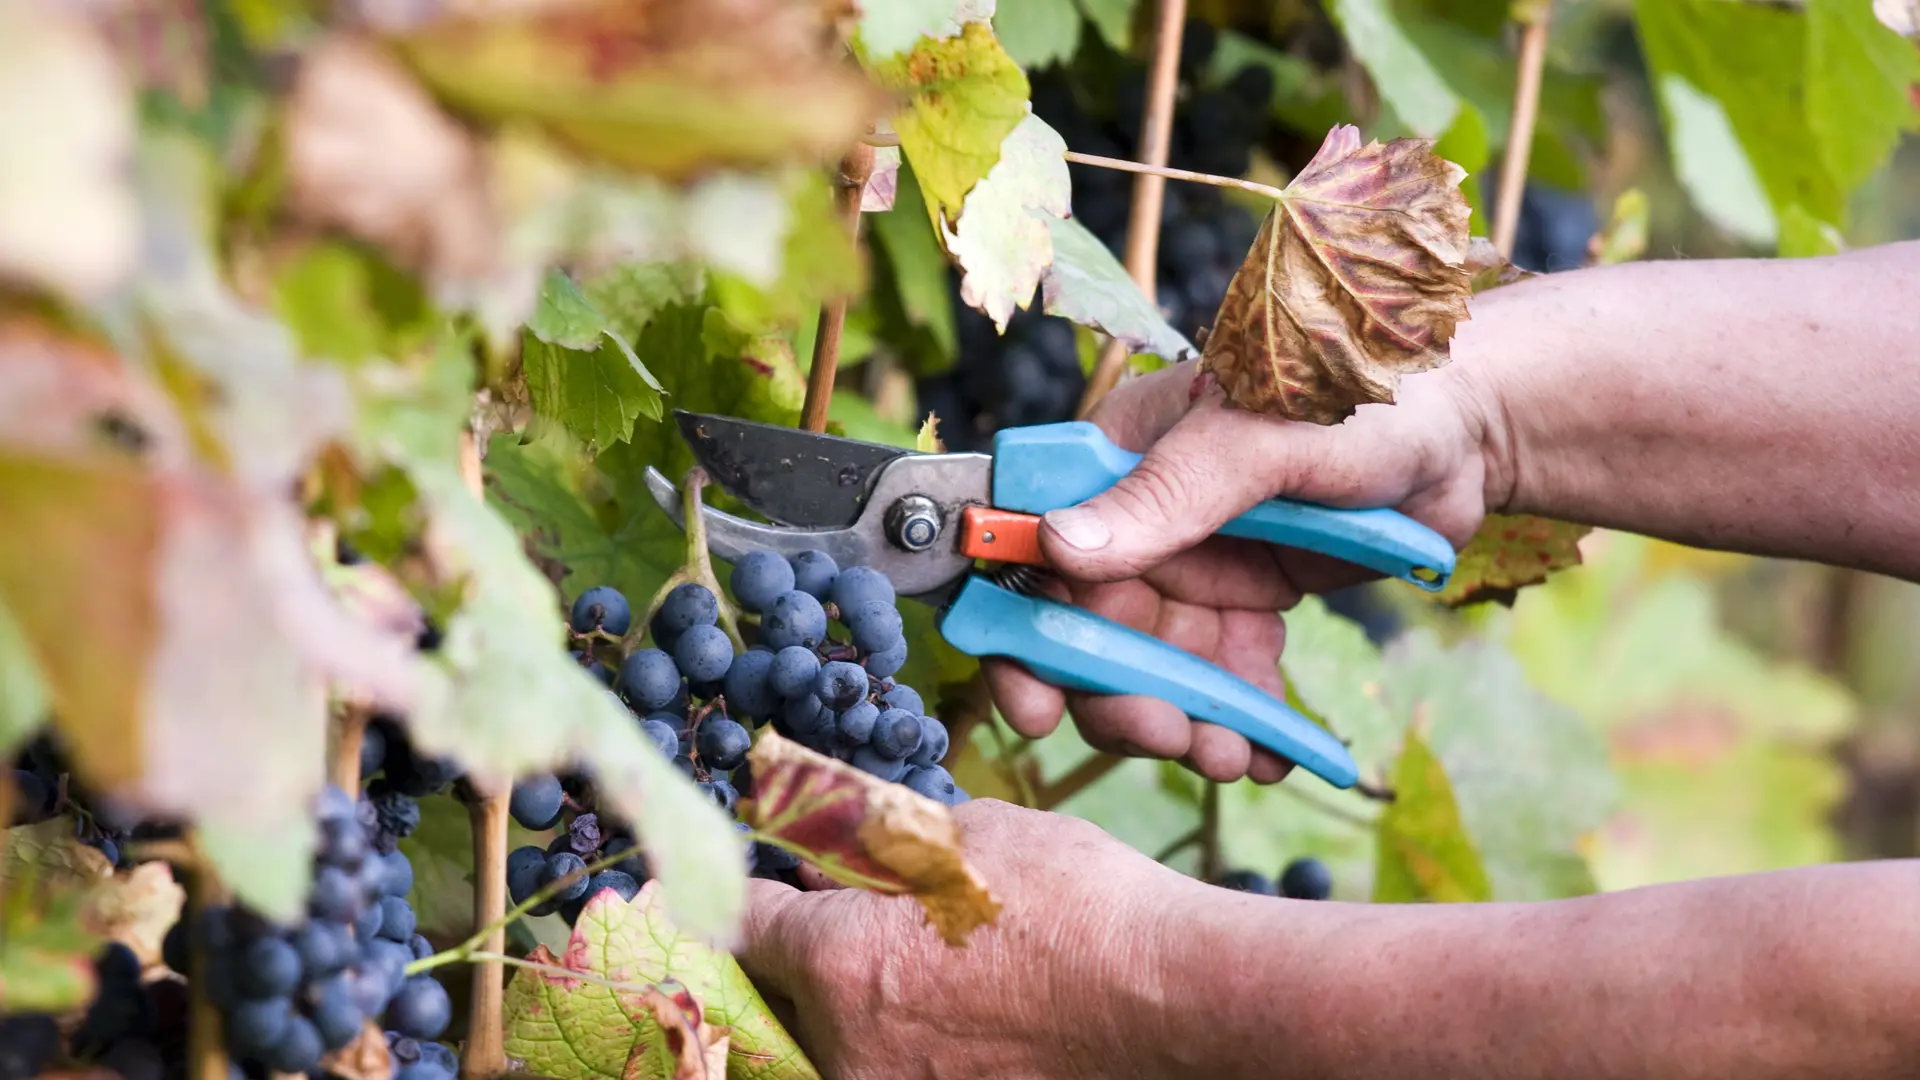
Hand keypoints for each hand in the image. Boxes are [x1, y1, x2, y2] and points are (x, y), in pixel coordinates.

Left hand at [738, 799, 1200, 1079]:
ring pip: (834, 1042)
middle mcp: (847, 1047)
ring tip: (915, 965)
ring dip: (853, 1001)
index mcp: (837, 963)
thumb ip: (885, 841)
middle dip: (805, 953)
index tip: (769, 879)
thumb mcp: (969, 835)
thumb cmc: (1077, 904)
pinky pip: (892, 1068)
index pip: (745, 924)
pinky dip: (906, 1039)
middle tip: (846, 914)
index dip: (753, 891)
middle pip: (784, 995)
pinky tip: (953, 1008)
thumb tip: (844, 845)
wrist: (1172, 997)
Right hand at [984, 356, 1500, 782]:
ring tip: (1230, 757)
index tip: (1032, 702)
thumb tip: (1057, 545)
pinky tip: (1271, 756)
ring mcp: (1190, 570)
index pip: (1029, 545)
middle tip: (1166, 736)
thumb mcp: (1260, 439)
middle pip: (1085, 629)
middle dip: (1115, 696)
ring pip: (1150, 669)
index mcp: (1115, 458)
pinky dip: (1239, 726)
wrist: (1467, 430)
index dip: (1015, 628)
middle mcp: (1139, 521)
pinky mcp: (1243, 609)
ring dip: (1179, 723)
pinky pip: (1221, 682)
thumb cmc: (1361, 395)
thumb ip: (1166, 493)